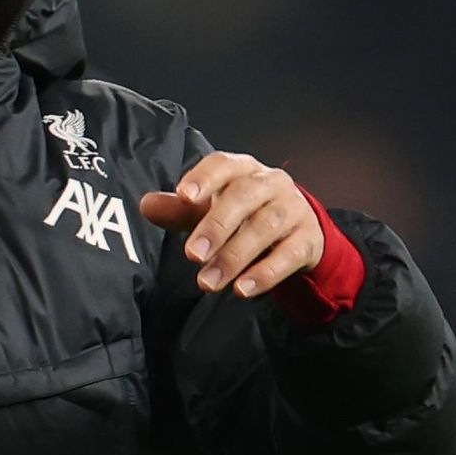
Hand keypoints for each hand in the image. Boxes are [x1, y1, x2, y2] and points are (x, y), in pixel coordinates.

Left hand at [141, 152, 327, 301]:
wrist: (298, 233)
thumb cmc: (247, 216)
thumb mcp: (213, 210)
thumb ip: (180, 210)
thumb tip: (146, 205)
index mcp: (244, 169)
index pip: (223, 164)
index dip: (203, 178)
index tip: (183, 197)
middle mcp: (271, 183)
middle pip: (244, 197)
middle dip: (216, 227)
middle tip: (192, 255)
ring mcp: (294, 209)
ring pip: (265, 228)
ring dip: (234, 257)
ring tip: (208, 283)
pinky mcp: (308, 239)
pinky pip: (288, 255)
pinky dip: (265, 273)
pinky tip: (243, 290)